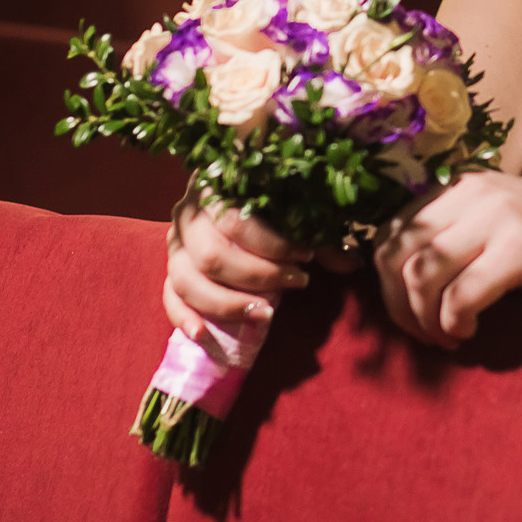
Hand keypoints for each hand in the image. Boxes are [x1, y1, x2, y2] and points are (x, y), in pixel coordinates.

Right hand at [162, 195, 314, 341]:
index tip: (307, 255)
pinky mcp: (170, 270)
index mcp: (216, 187)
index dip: (273, 245)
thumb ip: (321, 235)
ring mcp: (174, 244)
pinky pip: (169, 297)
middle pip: (211, 254)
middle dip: (257, 276)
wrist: (230, 198)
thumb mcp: (294, 210)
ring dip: (226, 303)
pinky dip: (184, 318)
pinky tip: (204, 335)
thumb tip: (352, 262)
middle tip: (296, 282)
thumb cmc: (270, 203)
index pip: (236, 221)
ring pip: (187, 279)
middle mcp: (187, 214)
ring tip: (265, 313)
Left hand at [372, 173, 521, 347]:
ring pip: (421, 274)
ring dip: (425, 320)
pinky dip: (456, 322)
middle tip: (426, 336)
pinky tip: (471, 332)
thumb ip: (458, 240)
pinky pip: (462, 294)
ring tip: (449, 337)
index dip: (385, 285)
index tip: (411, 318)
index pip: (389, 233)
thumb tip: (402, 287)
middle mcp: (473, 190)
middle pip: (395, 255)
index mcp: (462, 185)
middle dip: (398, 307)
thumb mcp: (502, 228)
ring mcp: (498, 213)